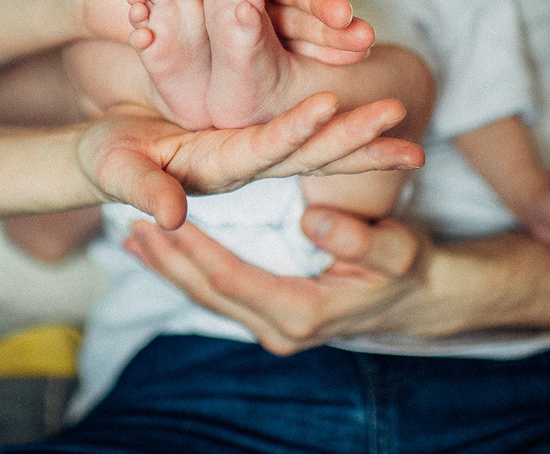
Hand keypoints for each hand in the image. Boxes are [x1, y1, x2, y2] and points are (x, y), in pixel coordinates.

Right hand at [77, 95, 422, 231]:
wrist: (108, 160)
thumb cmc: (106, 160)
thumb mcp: (117, 170)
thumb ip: (144, 190)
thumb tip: (172, 219)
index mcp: (220, 167)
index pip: (266, 150)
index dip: (296, 128)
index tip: (332, 104)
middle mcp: (247, 163)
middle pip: (310, 154)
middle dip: (355, 140)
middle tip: (402, 122)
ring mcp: (254, 152)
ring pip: (317, 144)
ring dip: (360, 133)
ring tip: (404, 119)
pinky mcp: (253, 139)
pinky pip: (305, 131)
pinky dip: (339, 123)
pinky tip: (371, 118)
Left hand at [125, 204, 434, 353]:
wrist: (422, 296)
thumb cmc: (410, 268)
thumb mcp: (396, 248)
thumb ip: (356, 236)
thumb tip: (312, 220)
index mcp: (302, 311)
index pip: (231, 278)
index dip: (194, 249)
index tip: (161, 219)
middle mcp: (281, 329)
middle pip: (208, 293)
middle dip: (167, 261)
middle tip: (127, 227)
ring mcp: (276, 329)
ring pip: (209, 298)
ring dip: (171, 269)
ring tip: (133, 241)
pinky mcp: (274, 320)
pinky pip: (221, 297)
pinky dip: (192, 275)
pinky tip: (169, 257)